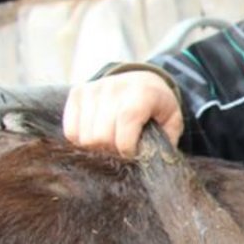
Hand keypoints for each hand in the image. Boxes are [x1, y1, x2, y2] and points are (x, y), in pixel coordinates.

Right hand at [62, 70, 182, 156]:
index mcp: (142, 93)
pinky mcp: (77, 94)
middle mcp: (114, 88)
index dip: (127, 148)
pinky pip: (70, 131)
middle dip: (112, 151)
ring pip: (84, 137)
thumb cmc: (159, 106)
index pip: (125, 123)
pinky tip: (97, 137)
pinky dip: (82, 141)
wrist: (143, 80)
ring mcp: (93, 89)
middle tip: (122, 151)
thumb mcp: (173, 121)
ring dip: (98, 148)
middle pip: (100, 136)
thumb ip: (166, 141)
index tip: (134, 154)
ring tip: (111, 144)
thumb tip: (152, 163)